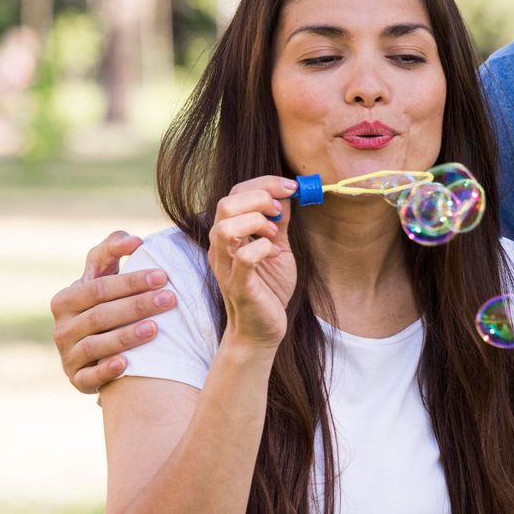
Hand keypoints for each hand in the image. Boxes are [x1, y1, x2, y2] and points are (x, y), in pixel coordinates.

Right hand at [51, 231, 179, 393]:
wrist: (96, 353)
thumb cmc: (107, 307)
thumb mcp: (104, 278)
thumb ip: (112, 252)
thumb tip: (134, 239)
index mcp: (69, 298)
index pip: (99, 285)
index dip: (129, 280)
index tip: (162, 274)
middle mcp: (63, 325)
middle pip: (101, 313)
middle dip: (137, 305)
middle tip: (170, 299)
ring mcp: (68, 353)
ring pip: (96, 344)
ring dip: (125, 335)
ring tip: (156, 329)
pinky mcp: (76, 379)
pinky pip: (88, 377)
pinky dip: (106, 370)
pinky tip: (126, 364)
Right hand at [208, 178, 298, 347]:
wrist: (263, 329)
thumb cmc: (269, 288)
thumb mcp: (278, 248)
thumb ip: (279, 223)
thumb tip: (288, 194)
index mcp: (229, 234)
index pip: (235, 194)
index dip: (264, 184)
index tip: (292, 187)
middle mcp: (221, 247)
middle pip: (225, 204)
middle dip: (259, 197)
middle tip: (280, 211)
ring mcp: (226, 266)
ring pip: (225, 228)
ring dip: (256, 221)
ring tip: (273, 233)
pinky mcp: (239, 285)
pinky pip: (244, 258)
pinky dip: (262, 248)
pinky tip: (274, 253)